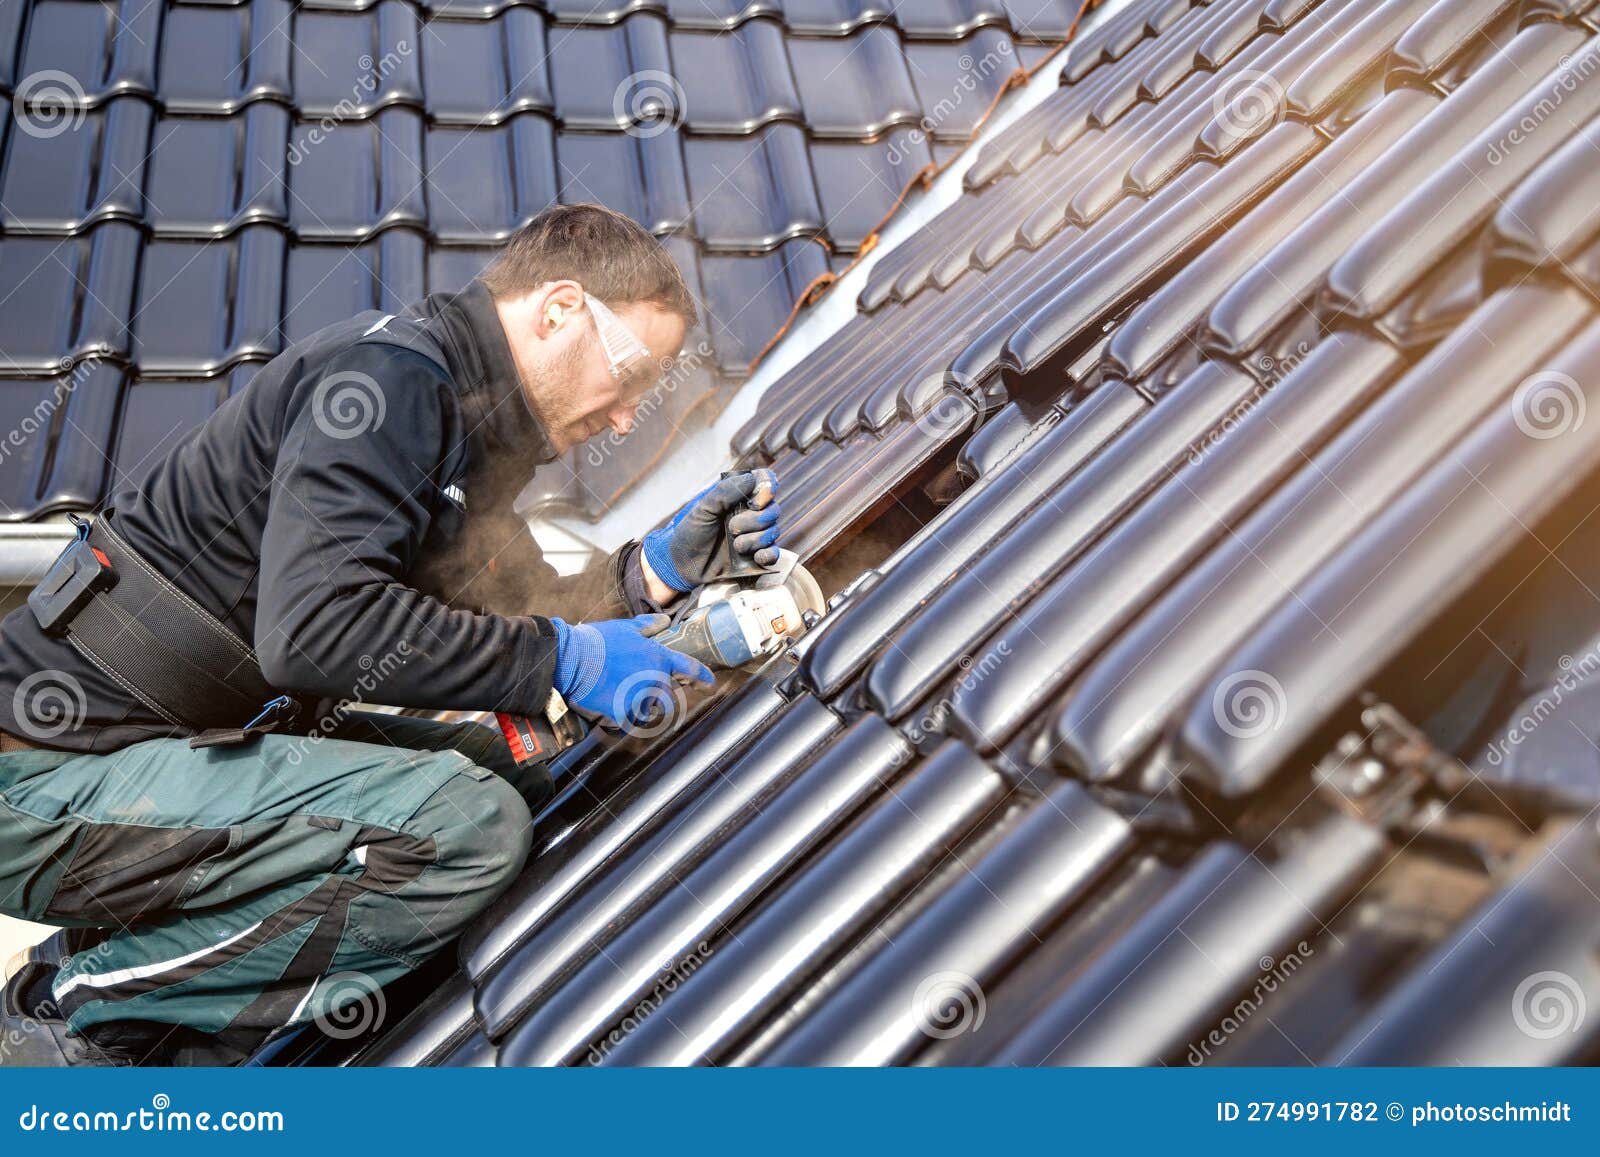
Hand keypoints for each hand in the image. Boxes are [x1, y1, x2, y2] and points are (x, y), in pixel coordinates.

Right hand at [551, 614, 713, 726]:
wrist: (573, 659)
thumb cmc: (600, 641)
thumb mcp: (627, 627)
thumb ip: (649, 625)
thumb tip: (665, 620)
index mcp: (659, 659)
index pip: (690, 669)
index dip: (703, 677)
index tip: (710, 685)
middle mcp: (655, 680)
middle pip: (668, 698)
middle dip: (659, 697)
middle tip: (639, 690)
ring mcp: (640, 698)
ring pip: (648, 710)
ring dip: (639, 706)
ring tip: (619, 694)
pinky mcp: (624, 714)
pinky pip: (629, 720)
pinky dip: (622, 716)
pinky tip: (610, 705)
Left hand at [641, 469, 780, 592]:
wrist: (682, 565)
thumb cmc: (690, 532)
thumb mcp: (703, 509)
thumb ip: (725, 492)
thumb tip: (751, 479)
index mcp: (738, 497)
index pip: (766, 482)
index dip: (767, 488)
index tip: (755, 501)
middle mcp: (750, 514)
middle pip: (773, 510)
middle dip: (754, 520)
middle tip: (731, 528)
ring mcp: (755, 535)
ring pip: (774, 531)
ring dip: (755, 539)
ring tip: (735, 547)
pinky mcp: (756, 557)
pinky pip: (774, 554)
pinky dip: (768, 555)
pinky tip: (755, 557)